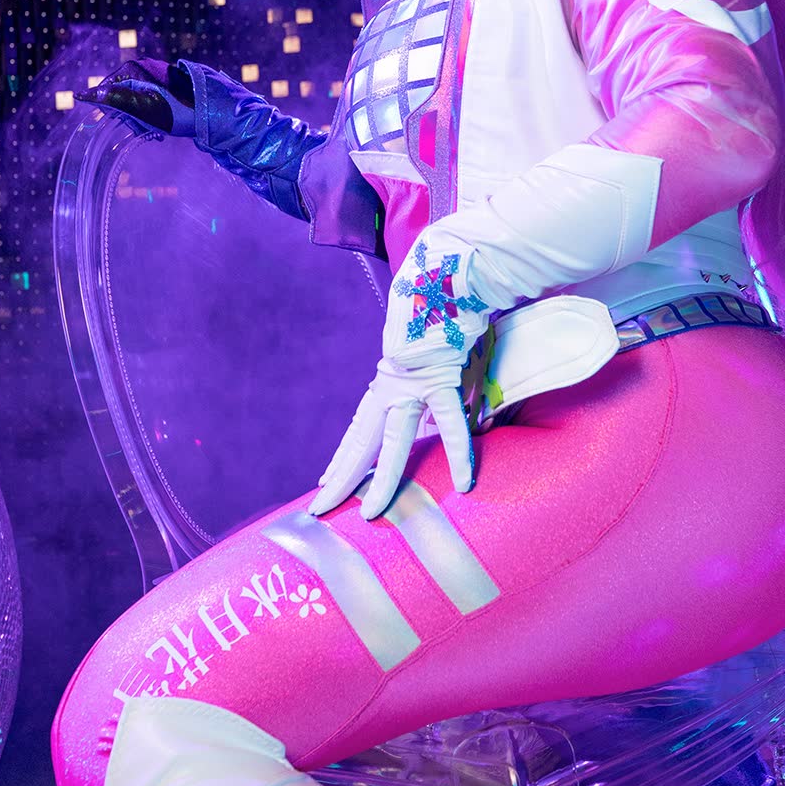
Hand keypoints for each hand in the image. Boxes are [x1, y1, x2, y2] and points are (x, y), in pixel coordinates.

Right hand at [76, 60, 194, 135]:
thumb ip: (111, 99)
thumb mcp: (139, 107)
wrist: (211, 110)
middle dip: (131, 118)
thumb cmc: (175, 110)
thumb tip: (82, 95)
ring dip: (144, 121)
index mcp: (133, 70)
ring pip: (137, 105)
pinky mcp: (168, 86)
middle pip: (122, 99)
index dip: (113, 112)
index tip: (128, 124)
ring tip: (158, 131)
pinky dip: (154, 118)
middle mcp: (143, 69)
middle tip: (147, 130)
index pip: (106, 93)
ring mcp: (156, 77)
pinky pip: (151, 104)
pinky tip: (164, 128)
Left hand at [309, 236, 492, 520]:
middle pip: (362, 442)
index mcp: (388, 380)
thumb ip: (426, 377)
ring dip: (382, 480)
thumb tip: (432, 405)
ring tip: (371, 514)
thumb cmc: (438, 304)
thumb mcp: (424, 347)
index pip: (361, 430)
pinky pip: (451, 420)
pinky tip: (463, 481)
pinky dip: (459, 451)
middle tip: (320, 511)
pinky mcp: (440, 377)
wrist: (446, 271)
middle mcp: (394, 386)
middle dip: (342, 478)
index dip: (344, 457)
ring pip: (392, 441)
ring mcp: (413, 384)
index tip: (326, 481)